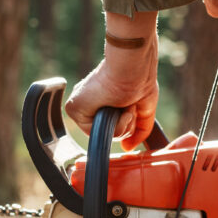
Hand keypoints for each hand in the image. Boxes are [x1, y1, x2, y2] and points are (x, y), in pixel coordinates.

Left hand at [65, 14, 158, 150]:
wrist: (133, 70)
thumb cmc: (141, 81)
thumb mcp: (144, 110)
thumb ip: (138, 131)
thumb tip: (127, 148)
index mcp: (102, 99)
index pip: (111, 125)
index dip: (126, 122)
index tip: (132, 105)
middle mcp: (89, 103)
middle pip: (109, 132)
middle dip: (125, 123)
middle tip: (128, 104)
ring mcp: (81, 106)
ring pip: (103, 134)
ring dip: (122, 123)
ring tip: (123, 103)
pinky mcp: (74, 108)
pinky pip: (95, 132)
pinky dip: (113, 123)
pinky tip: (115, 106)